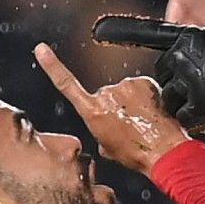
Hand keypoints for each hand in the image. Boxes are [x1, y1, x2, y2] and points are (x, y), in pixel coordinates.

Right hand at [35, 44, 188, 173]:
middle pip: (107, 94)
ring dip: (133, 102)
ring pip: (126, 90)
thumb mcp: (107, 148)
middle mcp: (106, 95)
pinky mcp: (145, 82)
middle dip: (117, 106)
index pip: (66, 84)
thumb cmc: (136, 154)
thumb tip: (105, 127)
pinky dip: (148, 97)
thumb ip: (99, 129)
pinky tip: (152, 114)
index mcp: (92, 111)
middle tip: (131, 125)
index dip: (52, 66)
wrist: (163, 151)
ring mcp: (126, 86)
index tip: (41, 49)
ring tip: (143, 122)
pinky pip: (143, 87)